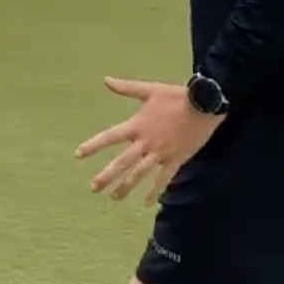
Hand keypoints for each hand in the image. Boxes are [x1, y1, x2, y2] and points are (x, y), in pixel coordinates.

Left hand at [76, 76, 222, 204]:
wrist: (204, 105)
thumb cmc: (176, 96)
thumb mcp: (150, 90)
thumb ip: (126, 88)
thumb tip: (106, 80)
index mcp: (137, 126)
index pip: (109, 137)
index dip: (93, 146)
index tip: (78, 155)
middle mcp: (146, 143)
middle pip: (122, 163)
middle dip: (107, 176)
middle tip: (94, 188)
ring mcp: (160, 153)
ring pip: (139, 175)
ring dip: (126, 187)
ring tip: (114, 197)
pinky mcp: (175, 160)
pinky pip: (163, 179)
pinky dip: (155, 191)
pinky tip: (146, 202)